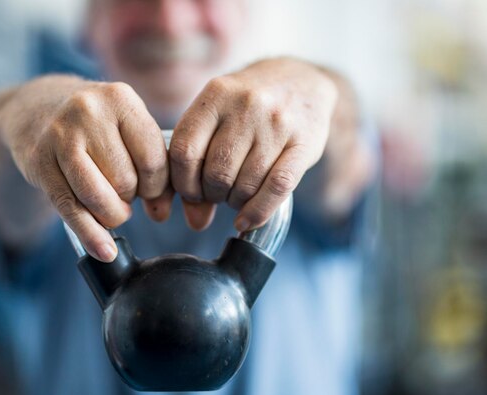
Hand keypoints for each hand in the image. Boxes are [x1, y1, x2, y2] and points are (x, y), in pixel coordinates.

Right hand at [0, 75, 171, 261]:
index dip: (158, 187)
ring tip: (112, 209)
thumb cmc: (94, 124)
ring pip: (99, 198)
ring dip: (112, 215)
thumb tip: (162, 210)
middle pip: (126, 181)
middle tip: (124, 194)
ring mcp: (60, 136)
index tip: (154, 195)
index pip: (153, 159)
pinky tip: (104, 250)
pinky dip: (91, 235)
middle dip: (131, 198)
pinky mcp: (39, 162)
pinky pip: (70, 209)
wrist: (35, 107)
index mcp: (120, 99)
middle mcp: (89, 112)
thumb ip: (151, 161)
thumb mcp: (125, 125)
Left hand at [169, 59, 337, 230]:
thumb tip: (196, 221)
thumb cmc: (247, 108)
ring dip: (235, 202)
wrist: (302, 81)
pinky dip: (258, 212)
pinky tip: (247, 220)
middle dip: (211, 195)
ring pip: (245, 185)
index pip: (185, 151)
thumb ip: (198, 163)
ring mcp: (277, 124)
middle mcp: (246, 105)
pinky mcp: (304, 144)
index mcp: (217, 94)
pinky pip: (276, 189)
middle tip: (217, 193)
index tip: (190, 191)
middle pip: (215, 173)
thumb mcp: (217, 119)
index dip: (182, 182)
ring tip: (236, 195)